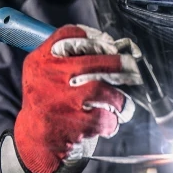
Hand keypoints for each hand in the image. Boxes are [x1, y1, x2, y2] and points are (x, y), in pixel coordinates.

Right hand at [13, 25, 141, 172]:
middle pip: (96, 61)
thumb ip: (76, 57)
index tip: (111, 44)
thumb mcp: (51, 73)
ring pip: (104, 90)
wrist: (37, 138)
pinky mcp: (72, 123)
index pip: (70, 35)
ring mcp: (60, 100)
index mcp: (42, 60)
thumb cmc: (54, 100)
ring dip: (120, 97)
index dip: (96, 37)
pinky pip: (106, 117)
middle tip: (135, 70)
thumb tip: (122, 46)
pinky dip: (114, 120)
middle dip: (123, 64)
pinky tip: (111, 122)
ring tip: (122, 103)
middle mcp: (48, 77)